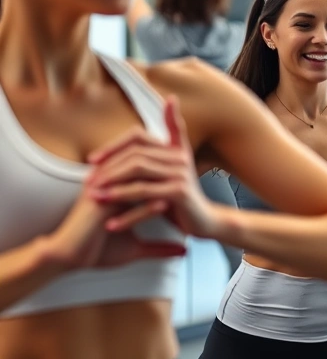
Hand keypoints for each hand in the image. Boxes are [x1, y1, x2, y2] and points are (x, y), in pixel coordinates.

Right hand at [45, 184, 184, 271]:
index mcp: (116, 189)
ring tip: (185, 186)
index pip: (145, 173)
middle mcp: (108, 186)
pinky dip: (144, 204)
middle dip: (166, 171)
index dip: (168, 173)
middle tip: (192, 173)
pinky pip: (125, 203)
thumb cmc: (96, 251)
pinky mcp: (97, 209)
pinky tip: (165, 205)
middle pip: (141, 170)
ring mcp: (102, 195)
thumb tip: (183, 250)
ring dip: (159, 184)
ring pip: (135, 184)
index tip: (192, 177)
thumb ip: (160, 247)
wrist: (67, 261)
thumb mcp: (135, 249)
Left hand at [87, 97, 220, 238]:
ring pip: (137, 171)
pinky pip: (144, 195)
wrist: (205, 222)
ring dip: (112, 185)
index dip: (114, 145)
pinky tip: (110, 222)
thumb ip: (150, 159)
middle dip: (108, 168)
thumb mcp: (166, 175)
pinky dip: (125, 210)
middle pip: (135, 153)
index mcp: (174, 149)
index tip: (92, 159)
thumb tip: (120, 150)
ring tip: (93, 197)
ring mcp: (180, 172)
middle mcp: (179, 156)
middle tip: (88, 183)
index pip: (138, 136)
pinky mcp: (179, 191)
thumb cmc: (178, 200)